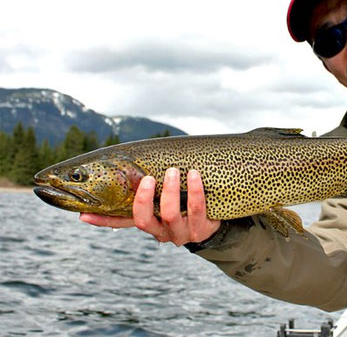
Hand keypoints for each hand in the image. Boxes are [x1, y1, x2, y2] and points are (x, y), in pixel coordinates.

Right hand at [80, 168, 220, 245]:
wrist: (217, 221)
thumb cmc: (187, 201)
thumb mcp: (168, 196)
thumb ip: (151, 186)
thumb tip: (131, 159)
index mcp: (148, 222)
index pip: (120, 222)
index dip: (102, 220)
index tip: (83, 214)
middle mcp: (161, 231)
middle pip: (144, 219)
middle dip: (144, 198)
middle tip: (149, 178)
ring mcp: (180, 233)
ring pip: (170, 214)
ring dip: (170, 190)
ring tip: (172, 171)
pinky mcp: (201, 230)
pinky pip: (197, 208)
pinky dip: (195, 189)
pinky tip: (195, 175)